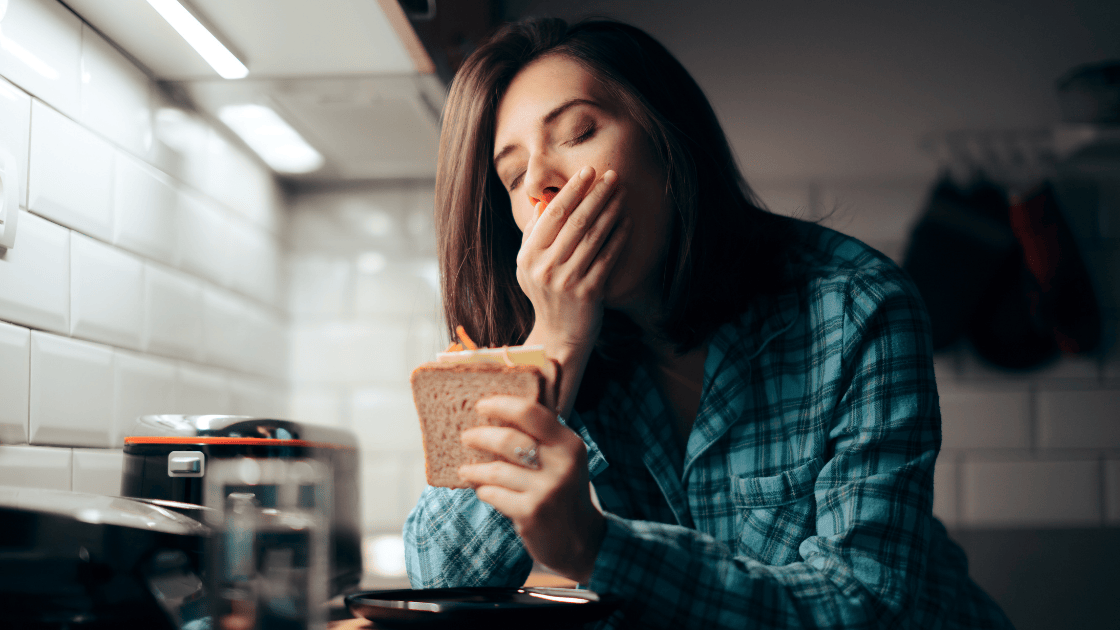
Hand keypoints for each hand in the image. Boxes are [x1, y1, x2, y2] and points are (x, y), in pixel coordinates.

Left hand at [458, 395, 606, 582]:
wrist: (581, 541)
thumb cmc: (564, 492)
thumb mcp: (565, 460)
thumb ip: (542, 437)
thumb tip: (498, 412)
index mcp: (569, 444)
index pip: (530, 413)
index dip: (500, 405)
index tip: (481, 405)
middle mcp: (561, 465)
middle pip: (507, 439)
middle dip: (479, 436)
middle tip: (466, 437)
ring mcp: (546, 490)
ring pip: (495, 470)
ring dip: (474, 469)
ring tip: (465, 470)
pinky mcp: (531, 513)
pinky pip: (494, 494)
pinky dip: (483, 491)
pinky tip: (482, 490)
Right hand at [517, 166, 630, 417]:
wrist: (559, 334)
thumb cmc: (546, 293)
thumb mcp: (530, 266)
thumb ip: (534, 234)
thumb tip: (545, 202)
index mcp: (528, 256)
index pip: (552, 215)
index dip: (571, 191)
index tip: (587, 172)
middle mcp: (545, 268)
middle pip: (575, 221)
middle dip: (595, 194)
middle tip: (611, 175)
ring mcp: (567, 281)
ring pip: (593, 236)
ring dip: (610, 211)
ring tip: (621, 193)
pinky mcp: (588, 292)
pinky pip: (607, 257)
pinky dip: (618, 237)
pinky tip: (626, 221)